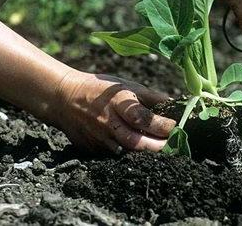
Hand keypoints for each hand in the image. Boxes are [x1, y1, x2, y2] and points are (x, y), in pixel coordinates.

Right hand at [52, 71, 175, 152]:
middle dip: (157, 147)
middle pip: (135, 142)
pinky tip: (140, 151)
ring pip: (126, 152)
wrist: (65, 98)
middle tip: (173, 146)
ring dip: (145, 153)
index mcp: (117, 103)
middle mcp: (108, 123)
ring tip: (161, 150)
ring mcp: (99, 139)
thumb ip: (151, 97)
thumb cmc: (101, 89)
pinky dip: (129, 154)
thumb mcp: (126, 85)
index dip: (160, 124)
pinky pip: (114, 155)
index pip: (142, 117)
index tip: (175, 126)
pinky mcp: (92, 150)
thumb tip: (175, 103)